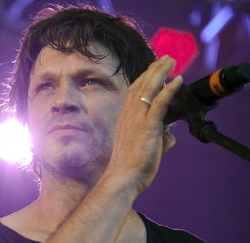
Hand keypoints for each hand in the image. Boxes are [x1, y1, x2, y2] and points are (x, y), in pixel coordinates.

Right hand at [106, 55, 182, 192]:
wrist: (122, 178)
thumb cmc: (130, 168)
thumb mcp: (144, 149)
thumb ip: (159, 139)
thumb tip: (170, 136)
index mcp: (125, 119)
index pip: (134, 93)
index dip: (144, 78)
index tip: (152, 69)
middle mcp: (129, 115)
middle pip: (141, 85)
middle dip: (153, 69)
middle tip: (164, 58)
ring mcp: (137, 119)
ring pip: (149, 89)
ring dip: (160, 72)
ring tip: (170, 60)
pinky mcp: (148, 126)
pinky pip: (159, 103)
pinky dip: (169, 90)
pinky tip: (177, 79)